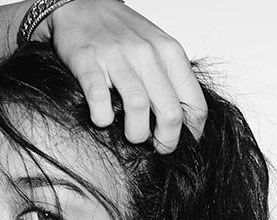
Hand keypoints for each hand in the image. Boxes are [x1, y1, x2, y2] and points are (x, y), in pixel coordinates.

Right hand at [34, 0, 207, 153]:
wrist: (82, 4)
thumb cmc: (120, 33)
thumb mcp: (157, 48)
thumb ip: (171, 79)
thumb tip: (183, 122)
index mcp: (169, 52)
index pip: (194, 103)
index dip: (191, 133)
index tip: (182, 143)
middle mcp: (147, 53)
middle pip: (170, 113)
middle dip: (166, 142)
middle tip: (157, 148)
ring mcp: (117, 57)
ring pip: (138, 108)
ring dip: (136, 134)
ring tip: (131, 135)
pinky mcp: (88, 62)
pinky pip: (100, 101)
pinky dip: (102, 118)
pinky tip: (102, 118)